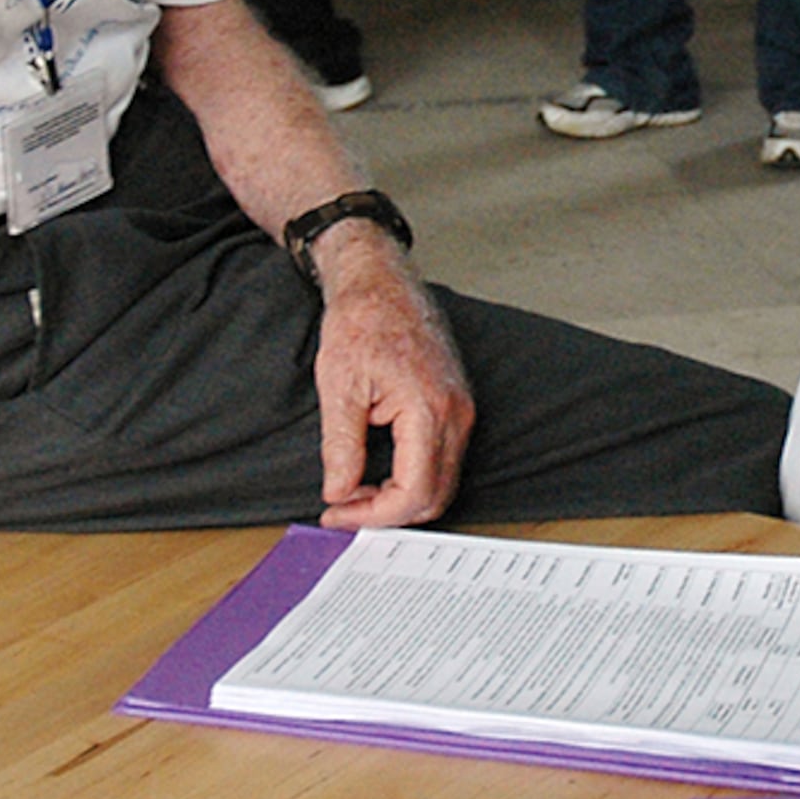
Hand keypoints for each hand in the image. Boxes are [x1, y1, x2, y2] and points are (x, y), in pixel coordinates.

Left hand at [309, 233, 470, 529]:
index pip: (412, 492)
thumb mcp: (338, 388)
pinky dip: (413, 480)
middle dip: (387, 514)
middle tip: (343, 510)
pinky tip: (378, 475)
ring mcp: (462, 411)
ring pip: (442, 484)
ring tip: (355, 493)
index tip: (337, 512)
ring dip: (400, 499)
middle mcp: (456, 414)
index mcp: (429, 409)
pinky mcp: (456, 408)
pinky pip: (443, 462)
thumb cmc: (362, 322)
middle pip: (435, 497)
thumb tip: (339, 492)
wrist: (382, 284)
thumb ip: (341, 447)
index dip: (372, 514)